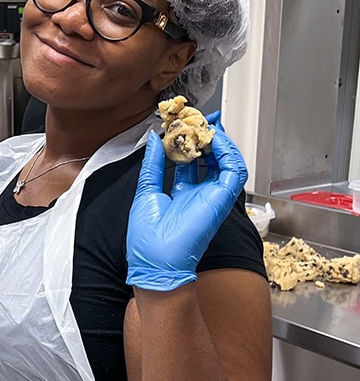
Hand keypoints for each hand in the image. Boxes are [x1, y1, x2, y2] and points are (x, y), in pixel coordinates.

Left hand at [126, 127, 246, 290]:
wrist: (155, 261)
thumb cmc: (148, 237)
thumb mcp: (146, 190)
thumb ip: (152, 164)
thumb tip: (154, 139)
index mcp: (181, 193)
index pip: (190, 161)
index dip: (189, 142)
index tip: (184, 125)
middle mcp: (200, 194)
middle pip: (210, 159)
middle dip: (206, 137)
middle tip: (200, 119)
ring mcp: (213, 196)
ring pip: (227, 163)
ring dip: (219, 142)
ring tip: (208, 126)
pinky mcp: (222, 199)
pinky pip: (233, 172)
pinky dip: (228, 153)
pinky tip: (215, 140)